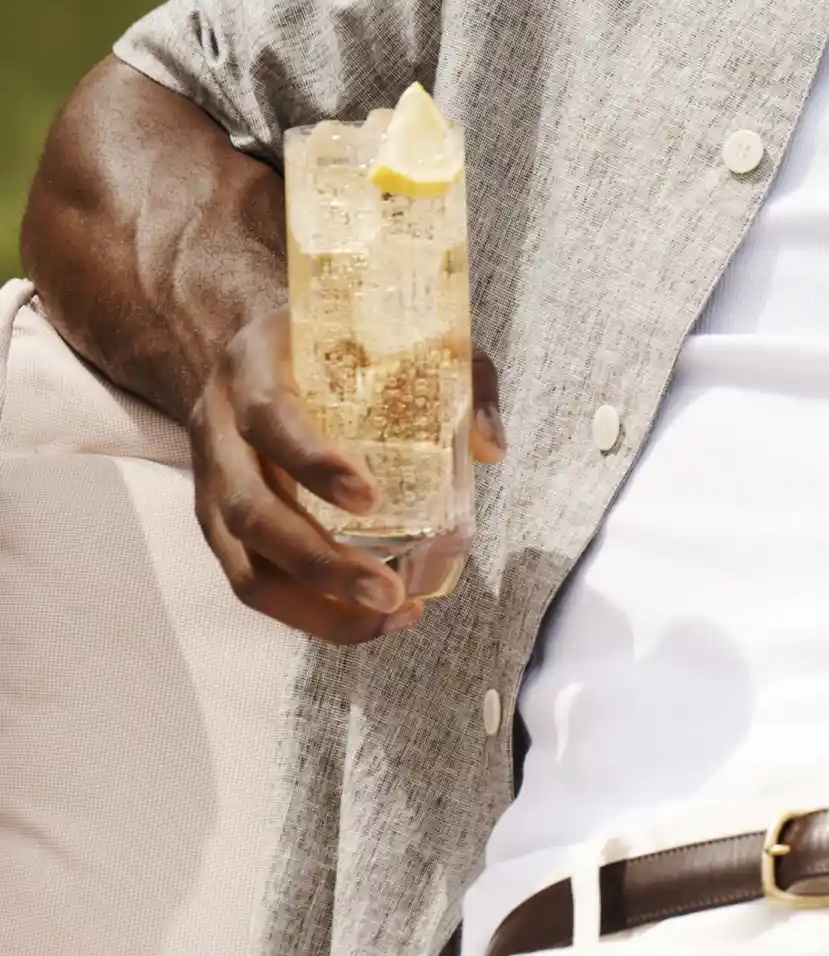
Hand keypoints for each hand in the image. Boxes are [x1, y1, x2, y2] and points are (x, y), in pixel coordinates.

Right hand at [187, 305, 505, 643]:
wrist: (264, 347)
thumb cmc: (346, 340)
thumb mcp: (405, 333)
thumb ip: (459, 377)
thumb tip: (492, 448)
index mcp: (254, 365)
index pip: (270, 417)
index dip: (312, 463)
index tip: (370, 499)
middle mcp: (216, 426)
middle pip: (248, 510)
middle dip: (318, 562)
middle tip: (388, 592)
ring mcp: (209, 481)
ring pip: (242, 563)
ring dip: (311, 606)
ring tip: (385, 618)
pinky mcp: (217, 523)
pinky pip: (248, 580)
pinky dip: (303, 611)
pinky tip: (361, 622)